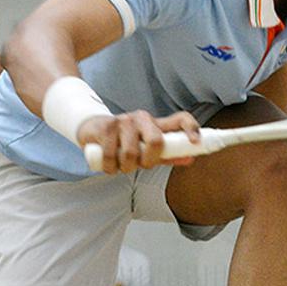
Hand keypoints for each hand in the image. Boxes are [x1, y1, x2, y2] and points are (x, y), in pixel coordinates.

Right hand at [78, 109, 201, 173]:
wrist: (91, 128)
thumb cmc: (122, 140)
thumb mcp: (145, 146)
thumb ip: (166, 154)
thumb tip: (190, 159)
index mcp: (155, 123)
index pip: (180, 119)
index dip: (191, 128)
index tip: (195, 143)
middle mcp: (142, 118)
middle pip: (156, 142)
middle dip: (148, 161)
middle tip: (139, 165)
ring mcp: (123, 120)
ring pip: (131, 154)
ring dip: (125, 168)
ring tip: (120, 165)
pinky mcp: (106, 126)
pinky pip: (111, 156)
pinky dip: (110, 168)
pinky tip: (108, 165)